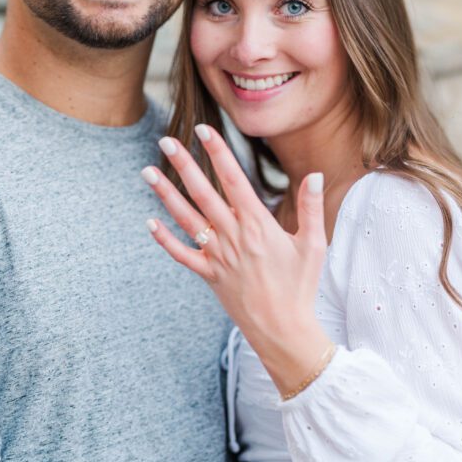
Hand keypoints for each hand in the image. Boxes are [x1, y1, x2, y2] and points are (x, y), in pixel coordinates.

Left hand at [142, 127, 329, 392]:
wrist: (283, 330)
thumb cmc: (301, 287)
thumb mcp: (314, 245)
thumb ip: (311, 208)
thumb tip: (313, 174)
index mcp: (258, 225)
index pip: (234, 179)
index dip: (218, 153)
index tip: (204, 131)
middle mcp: (233, 236)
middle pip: (203, 193)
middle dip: (184, 164)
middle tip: (166, 140)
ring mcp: (218, 256)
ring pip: (186, 219)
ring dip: (166, 194)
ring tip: (147, 172)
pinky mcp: (209, 276)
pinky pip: (182, 255)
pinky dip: (165, 240)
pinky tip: (149, 222)